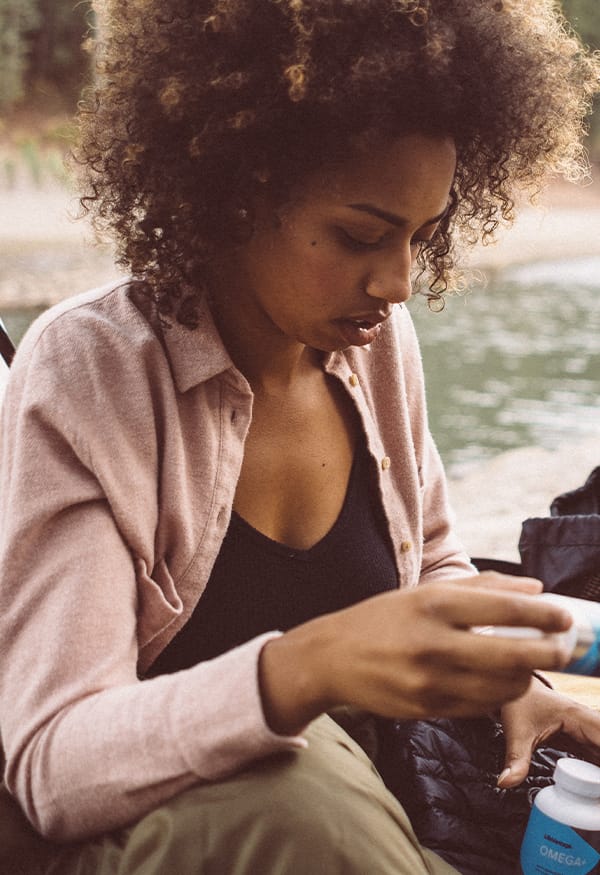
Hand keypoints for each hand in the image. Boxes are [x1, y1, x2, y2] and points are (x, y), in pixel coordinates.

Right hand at [259, 573, 573, 734]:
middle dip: (550, 652)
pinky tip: (494, 680)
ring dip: (525, 676)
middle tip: (563, 647)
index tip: (566, 616)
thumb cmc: (382, 619)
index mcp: (432, 604)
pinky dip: (497, 693)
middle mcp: (432, 643)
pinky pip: (480, 706)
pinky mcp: (427, 709)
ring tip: (526, 663)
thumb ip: (481, 588)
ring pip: (502, 687)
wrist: (332, 658)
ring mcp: (429, 682)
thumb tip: (536, 591)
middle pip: (513, 655)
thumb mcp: (424, 593)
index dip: (544, 615)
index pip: (503, 610)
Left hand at [498, 677, 599, 787]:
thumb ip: (515, 758)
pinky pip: (598, 757)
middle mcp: (589, 724)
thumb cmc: (520, 702)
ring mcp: (588, 733)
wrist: (516, 687)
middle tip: (597, 793)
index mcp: (579, 717)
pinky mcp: (584, 741)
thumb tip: (505, 783)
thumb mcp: (517, 731)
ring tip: (595, 796)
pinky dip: (597, 774)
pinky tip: (596, 790)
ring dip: (599, 774)